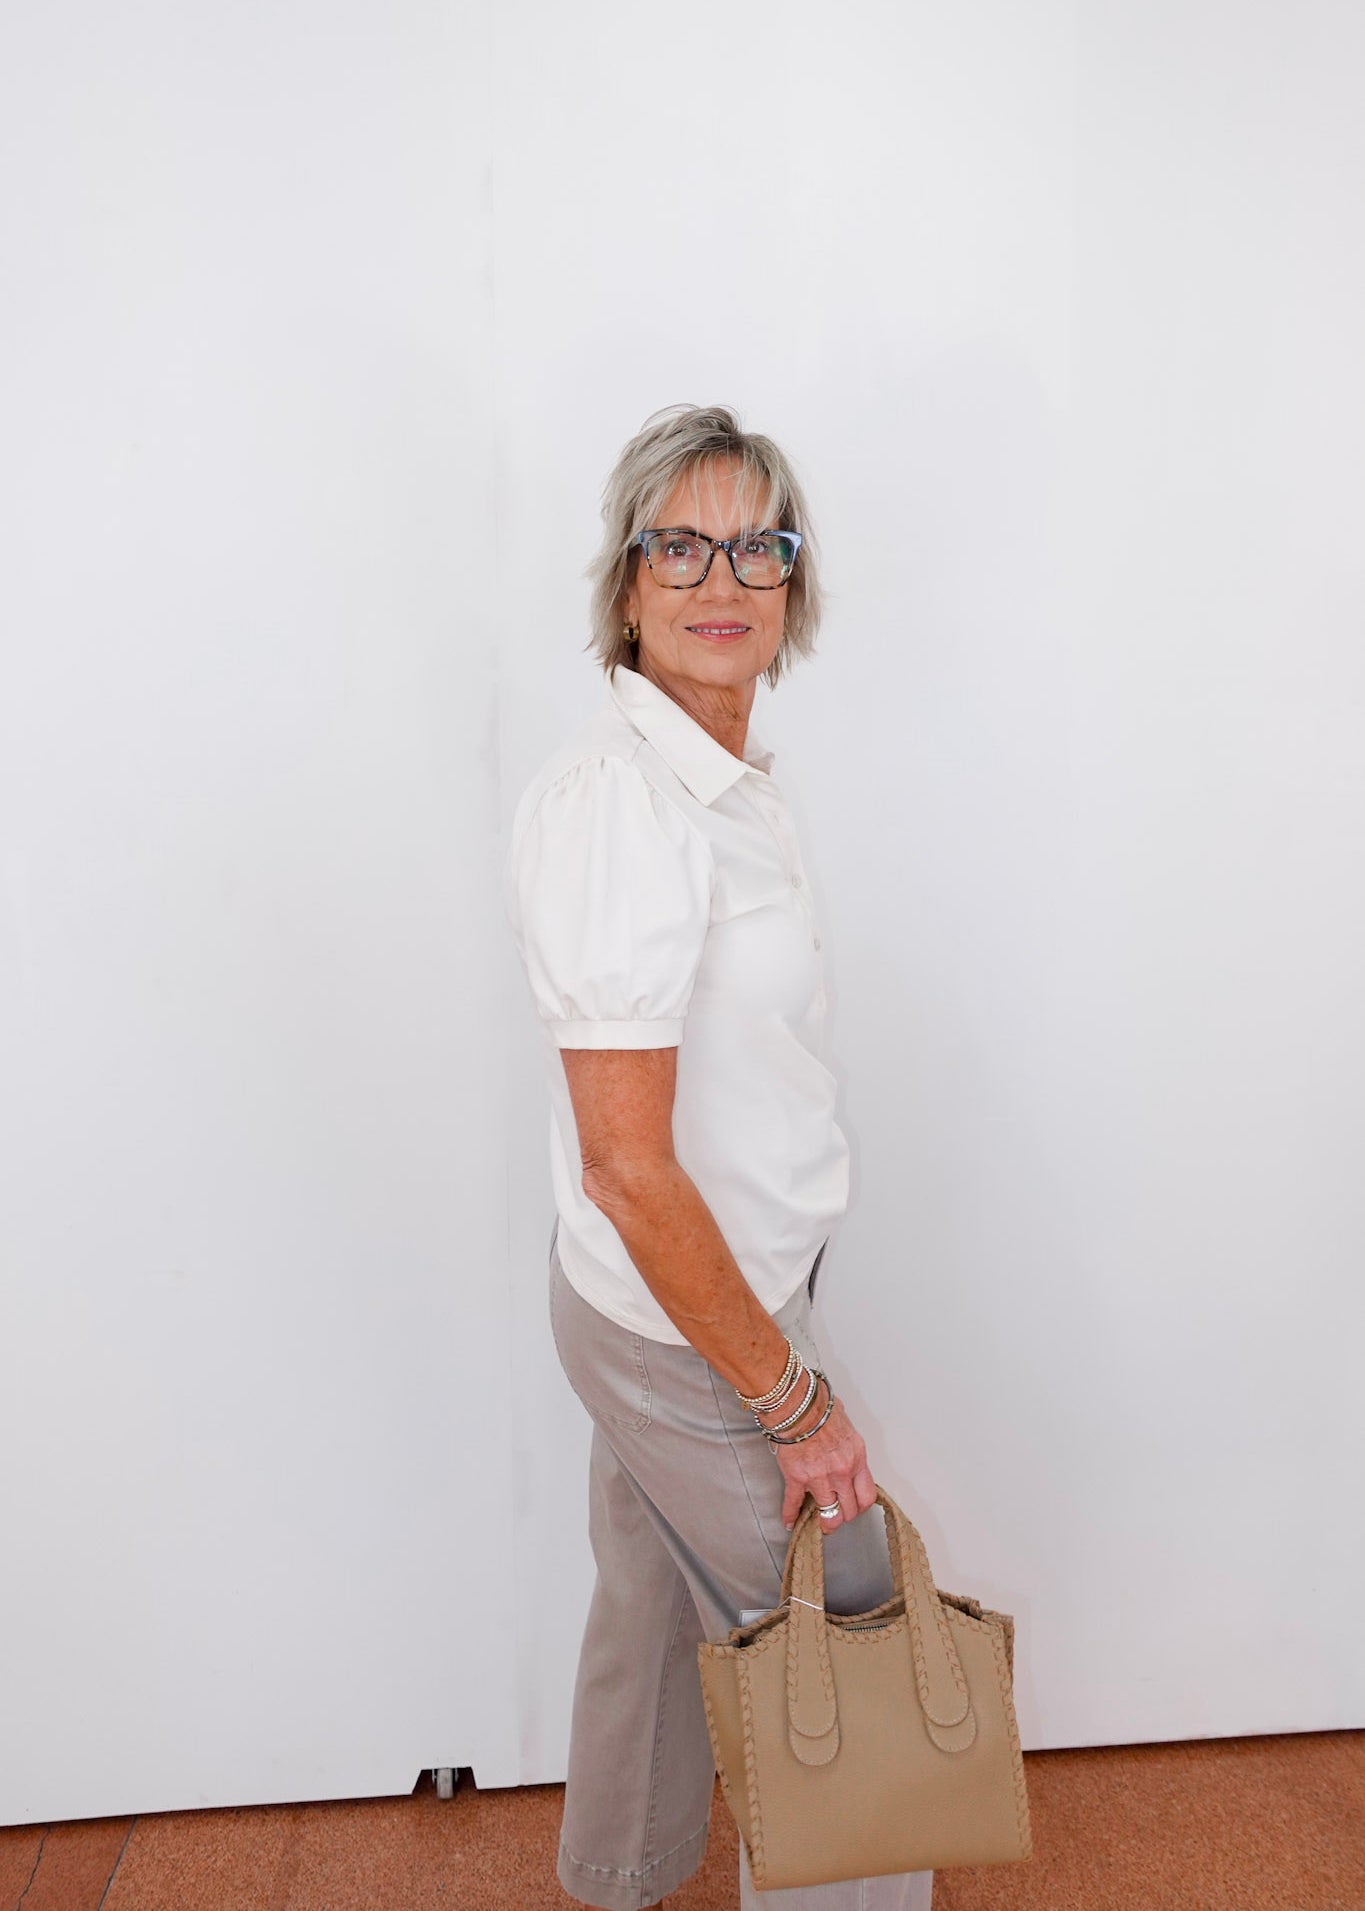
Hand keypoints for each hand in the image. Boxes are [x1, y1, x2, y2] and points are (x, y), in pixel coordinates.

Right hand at [758, 1376, 877, 1532]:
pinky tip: (790, 1521)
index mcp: (856, 1459)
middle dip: (843, 1516)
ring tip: (820, 1524)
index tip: (854, 1508)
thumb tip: (844, 1446)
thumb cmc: (820, 1407)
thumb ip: (848, 1445)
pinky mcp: (797, 1478)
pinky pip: (794, 1503)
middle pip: (848, 1510)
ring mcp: (819, 1477)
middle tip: (837, 1517)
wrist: (797, 1403)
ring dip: (823, 1521)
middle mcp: (841, 1472)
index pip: (866, 1496)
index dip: (860, 1507)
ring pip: (827, 1513)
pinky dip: (791, 1515)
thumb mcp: (846, 1426)